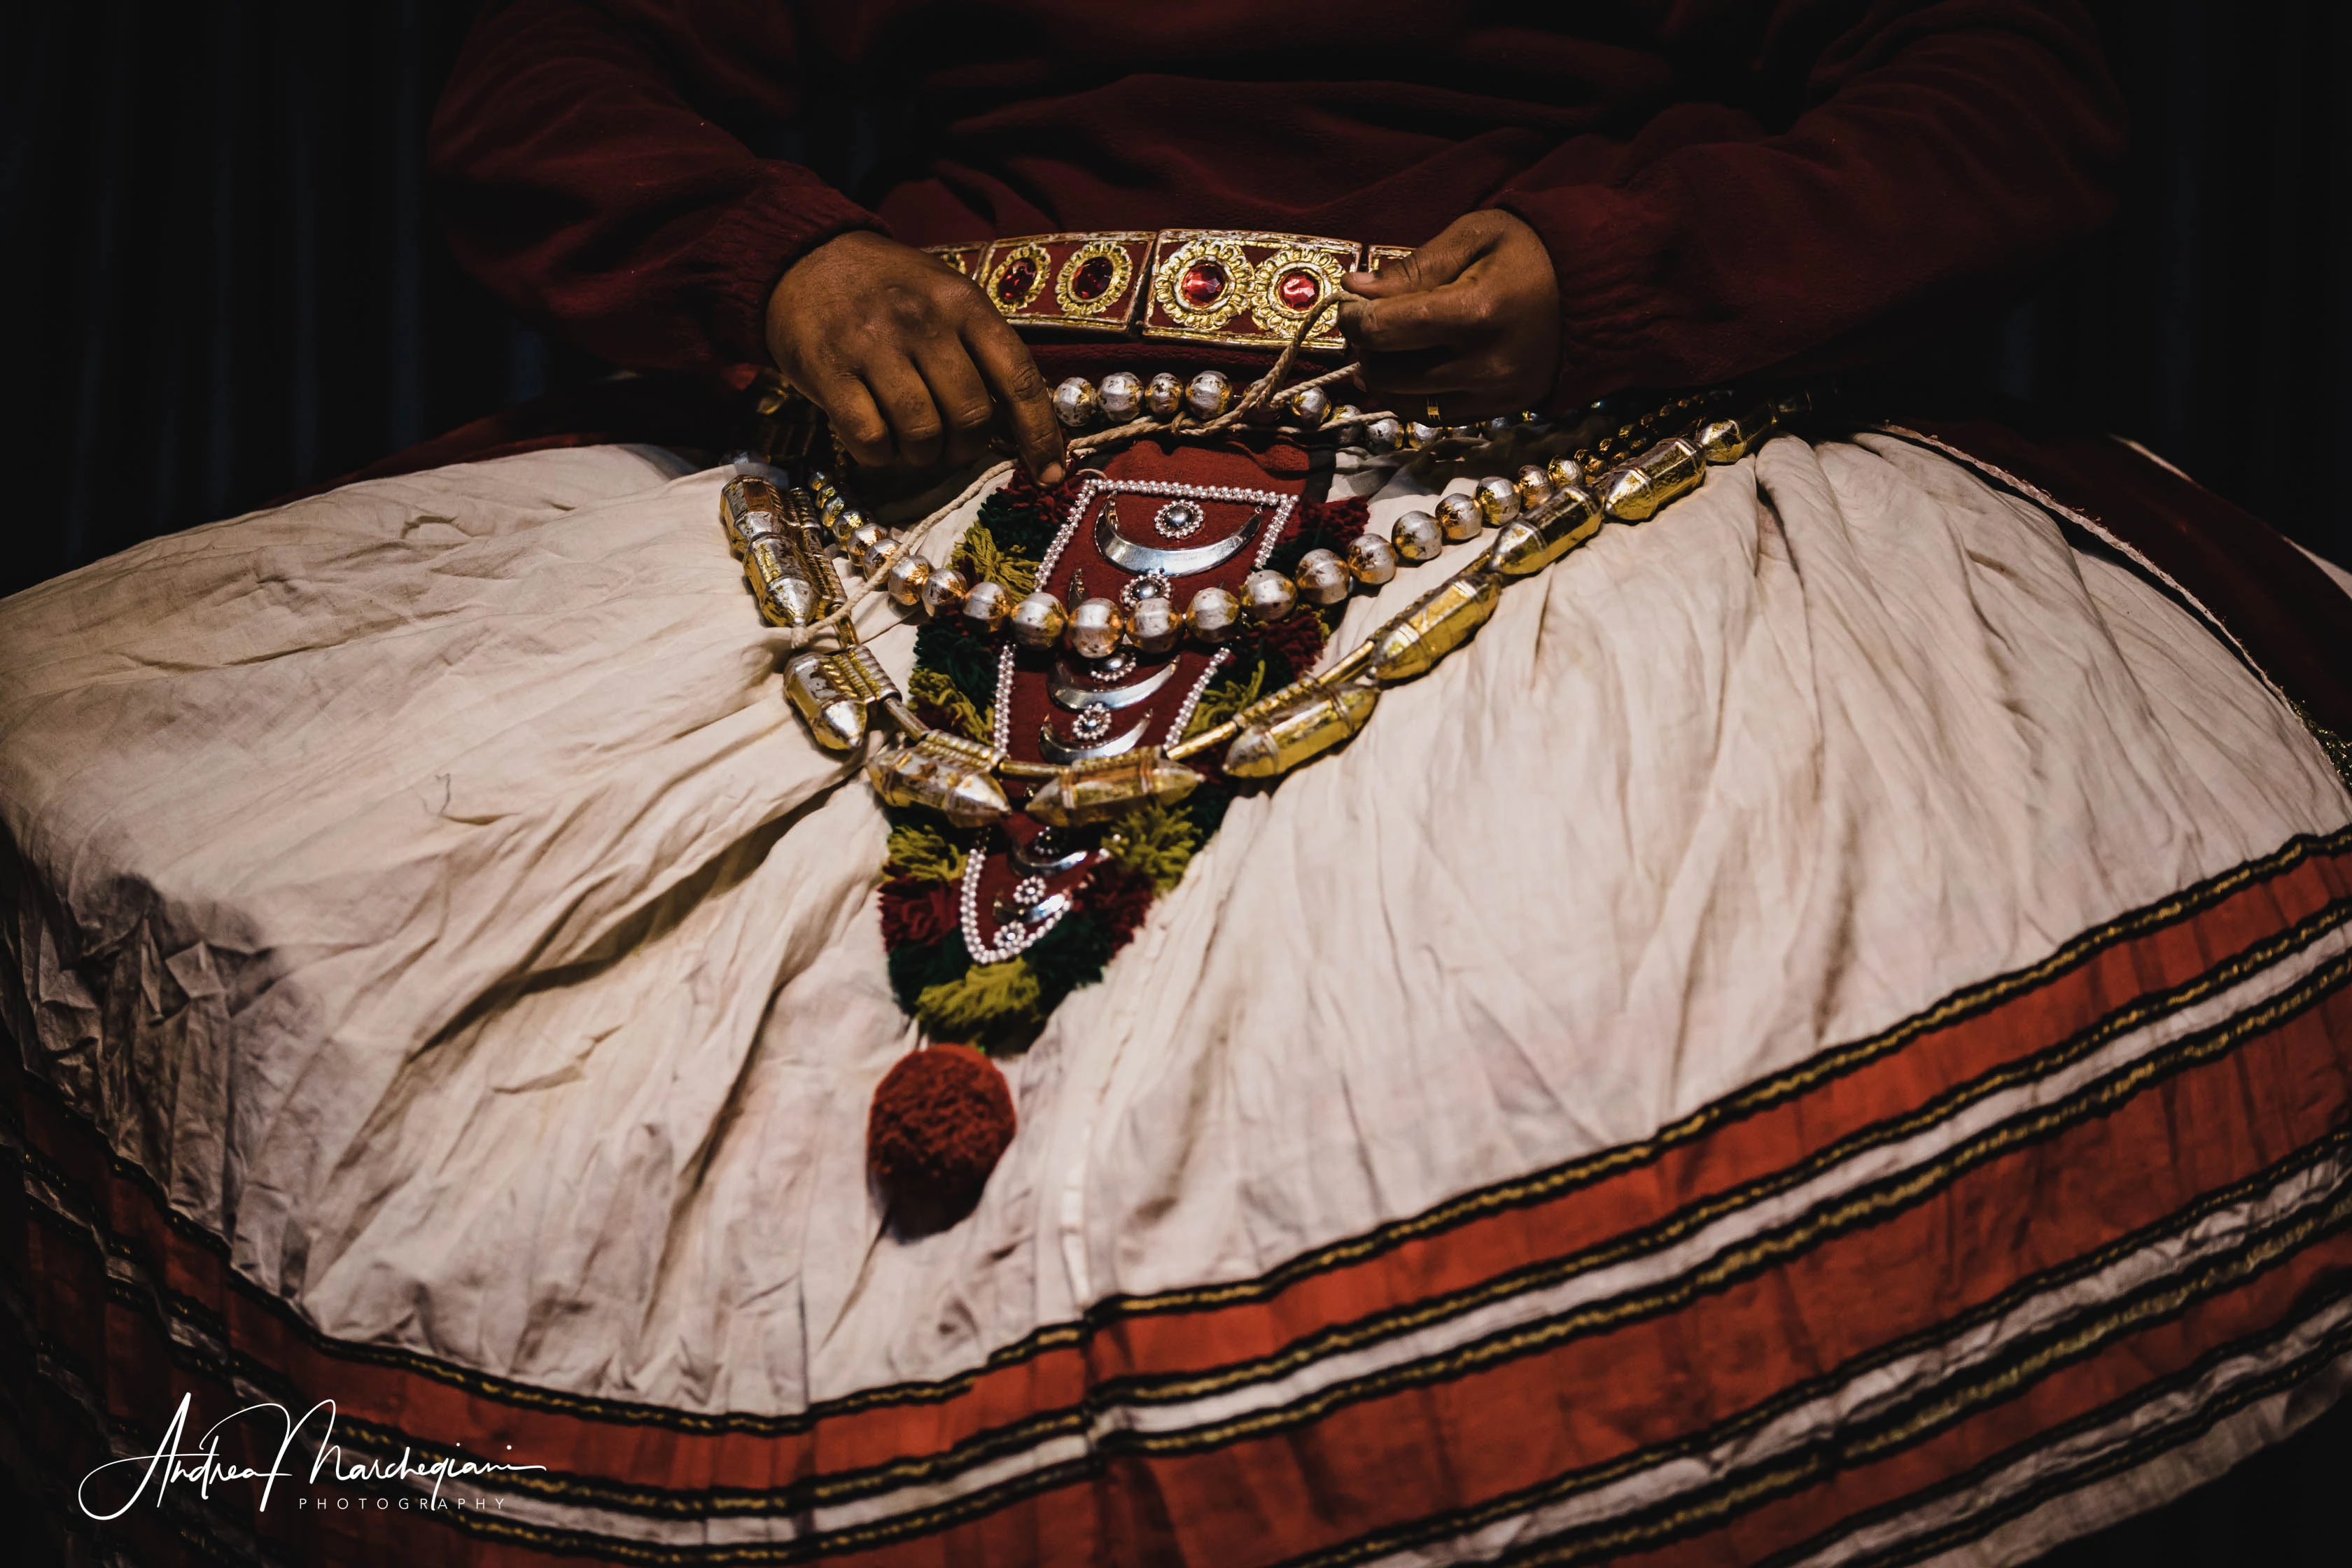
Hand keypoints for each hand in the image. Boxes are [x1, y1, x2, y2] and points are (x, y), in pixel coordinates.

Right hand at [765, 231, 1065, 483]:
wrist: (805, 258)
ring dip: (922, 454)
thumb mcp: (946, 297)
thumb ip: (982, 350)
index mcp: (963, 303)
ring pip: (922, 435)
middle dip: (965, 447)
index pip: (1018, 378)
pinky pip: (870, 440)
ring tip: (911, 440)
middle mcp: (923, 321)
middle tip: (950, 444)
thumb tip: (1021, 426)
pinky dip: (879, 454)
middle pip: (970, 417)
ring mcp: (873, 345)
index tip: (1050, 475)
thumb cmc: (889, 289)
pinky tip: (875, 438)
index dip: (1039, 434)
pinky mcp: (829, 370)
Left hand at [1337, 209, 1562, 420]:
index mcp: (1476, 312)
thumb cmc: (1535, 251)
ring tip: (1392, 344)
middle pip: (1388, 373)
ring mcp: (1494, 394)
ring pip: (1405, 404)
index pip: (1384, 330)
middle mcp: (1483, 364)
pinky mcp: (1501, 410)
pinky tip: (1418, 364)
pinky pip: (1435, 416)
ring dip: (1385, 377)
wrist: (1603, 290)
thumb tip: (1356, 290)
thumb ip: (1414, 267)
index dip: (1352, 318)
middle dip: (1366, 348)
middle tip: (1371, 321)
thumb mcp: (1475, 235)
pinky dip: (1414, 395)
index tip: (1351, 302)